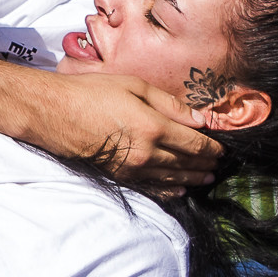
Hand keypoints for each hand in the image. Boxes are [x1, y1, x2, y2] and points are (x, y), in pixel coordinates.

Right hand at [32, 74, 222, 195]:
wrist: (55, 113)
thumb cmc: (93, 92)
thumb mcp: (134, 86)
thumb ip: (169, 103)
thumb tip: (199, 119)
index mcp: (154, 127)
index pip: (195, 143)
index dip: (212, 148)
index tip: (222, 148)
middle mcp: (147, 153)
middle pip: (186, 164)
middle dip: (205, 164)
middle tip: (219, 165)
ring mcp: (133, 168)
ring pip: (172, 178)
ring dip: (192, 179)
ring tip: (206, 178)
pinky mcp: (119, 176)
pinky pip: (151, 188)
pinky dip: (169, 190)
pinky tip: (178, 190)